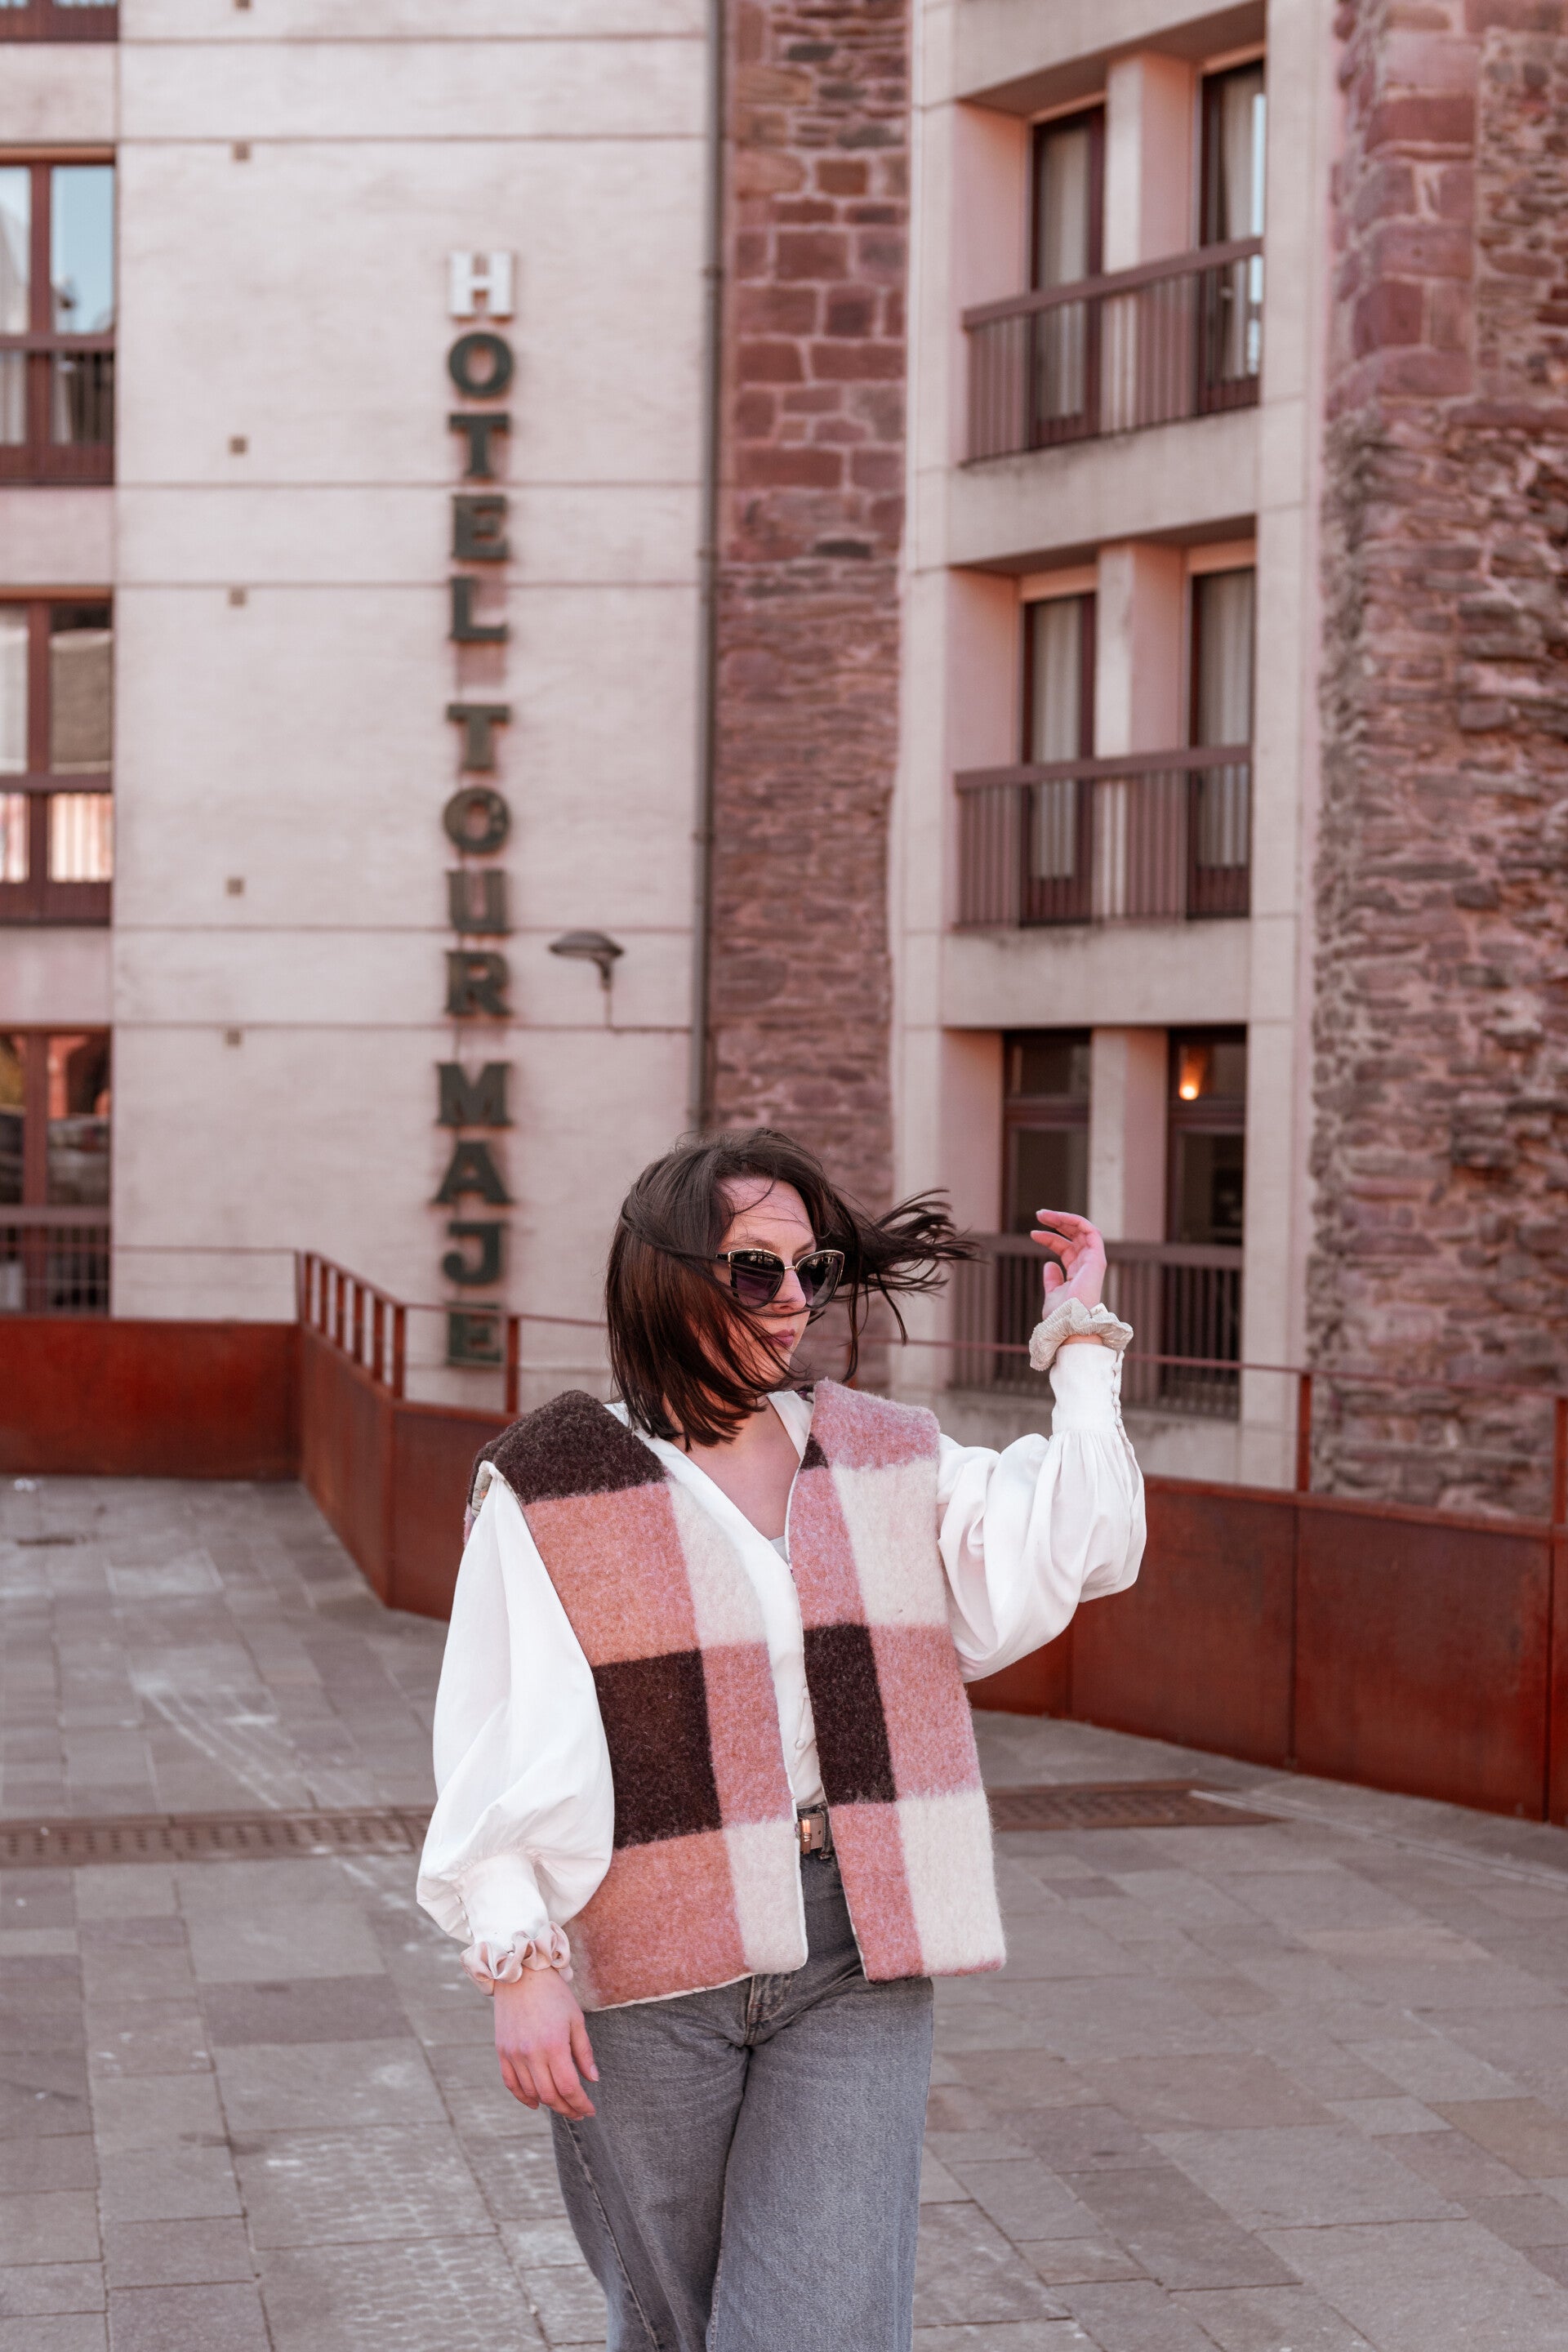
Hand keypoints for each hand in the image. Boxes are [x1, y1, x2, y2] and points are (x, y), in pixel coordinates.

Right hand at [493, 1969, 598, 2118]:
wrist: (521, 1974)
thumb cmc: (553, 1994)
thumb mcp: (576, 2019)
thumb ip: (583, 2052)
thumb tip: (592, 2079)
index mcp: (554, 2045)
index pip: (569, 2087)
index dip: (581, 2103)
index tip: (590, 2110)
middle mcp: (532, 2053)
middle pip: (550, 2095)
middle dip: (567, 2108)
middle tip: (578, 2111)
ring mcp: (514, 2054)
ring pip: (531, 2092)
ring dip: (548, 2103)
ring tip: (562, 2104)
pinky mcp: (502, 2051)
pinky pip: (511, 2083)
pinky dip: (523, 2097)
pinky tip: (535, 2103)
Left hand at [1031, 1210, 1106, 1328]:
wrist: (1068, 1323)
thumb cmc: (1061, 1314)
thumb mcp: (1052, 1294)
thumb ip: (1052, 1280)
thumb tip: (1048, 1265)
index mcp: (1077, 1273)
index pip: (1066, 1248)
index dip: (1050, 1238)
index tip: (1033, 1233)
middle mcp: (1087, 1265)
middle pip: (1075, 1236)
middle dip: (1058, 1223)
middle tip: (1039, 1215)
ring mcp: (1093, 1261)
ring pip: (1083, 1230)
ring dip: (1064, 1218)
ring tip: (1043, 1214)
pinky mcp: (1097, 1259)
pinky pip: (1091, 1232)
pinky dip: (1076, 1221)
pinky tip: (1059, 1217)